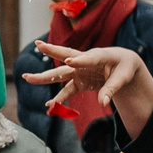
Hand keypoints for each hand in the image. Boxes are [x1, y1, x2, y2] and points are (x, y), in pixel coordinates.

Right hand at [28, 42, 152, 138]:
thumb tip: (102, 103)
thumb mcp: (124, 77)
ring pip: (60, 74)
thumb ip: (112, 89)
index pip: (89, 58)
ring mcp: (80, 71)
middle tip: (38, 45)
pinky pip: (67, 90)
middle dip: (52, 51)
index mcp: (100, 55)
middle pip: (67, 56)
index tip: (70, 62)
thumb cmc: (125, 67)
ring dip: (44, 77)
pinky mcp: (79, 81)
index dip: (80, 61)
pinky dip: (59, 99)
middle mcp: (86, 61)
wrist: (122, 65)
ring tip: (27, 78)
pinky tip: (49, 106)